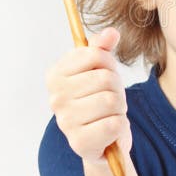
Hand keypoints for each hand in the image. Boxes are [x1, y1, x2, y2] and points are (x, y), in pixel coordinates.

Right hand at [45, 27, 132, 164]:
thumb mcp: (101, 69)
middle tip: (110, 98)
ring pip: (111, 101)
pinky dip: (119, 126)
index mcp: (55, 75)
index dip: (109, 64)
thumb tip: (110, 32)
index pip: (96, 54)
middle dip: (117, 88)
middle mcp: (55, 98)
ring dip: (119, 107)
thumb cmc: (99, 98)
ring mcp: (65, 122)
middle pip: (106, 78)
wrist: (104, 138)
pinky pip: (114, 124)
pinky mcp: (79, 143)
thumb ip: (103, 48)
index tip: (104, 74)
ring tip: (109, 113)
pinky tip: (109, 130)